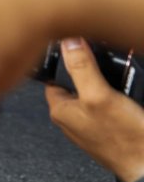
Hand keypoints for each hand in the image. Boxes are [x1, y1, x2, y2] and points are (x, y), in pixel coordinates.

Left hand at [46, 38, 143, 181]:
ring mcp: (92, 124)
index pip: (53, 77)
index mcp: (60, 111)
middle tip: (104, 65)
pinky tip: (129, 95)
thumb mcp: (99, 95)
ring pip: (95, 93)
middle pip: (76, 83)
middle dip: (90, 71)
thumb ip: (81, 67)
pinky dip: (119, 97)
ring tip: (120, 81)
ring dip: (107, 83)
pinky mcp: (111, 128)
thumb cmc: (124, 139)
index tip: (75, 47)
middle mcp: (73, 118)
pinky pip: (110, 105)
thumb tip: (68, 41)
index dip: (64, 61)